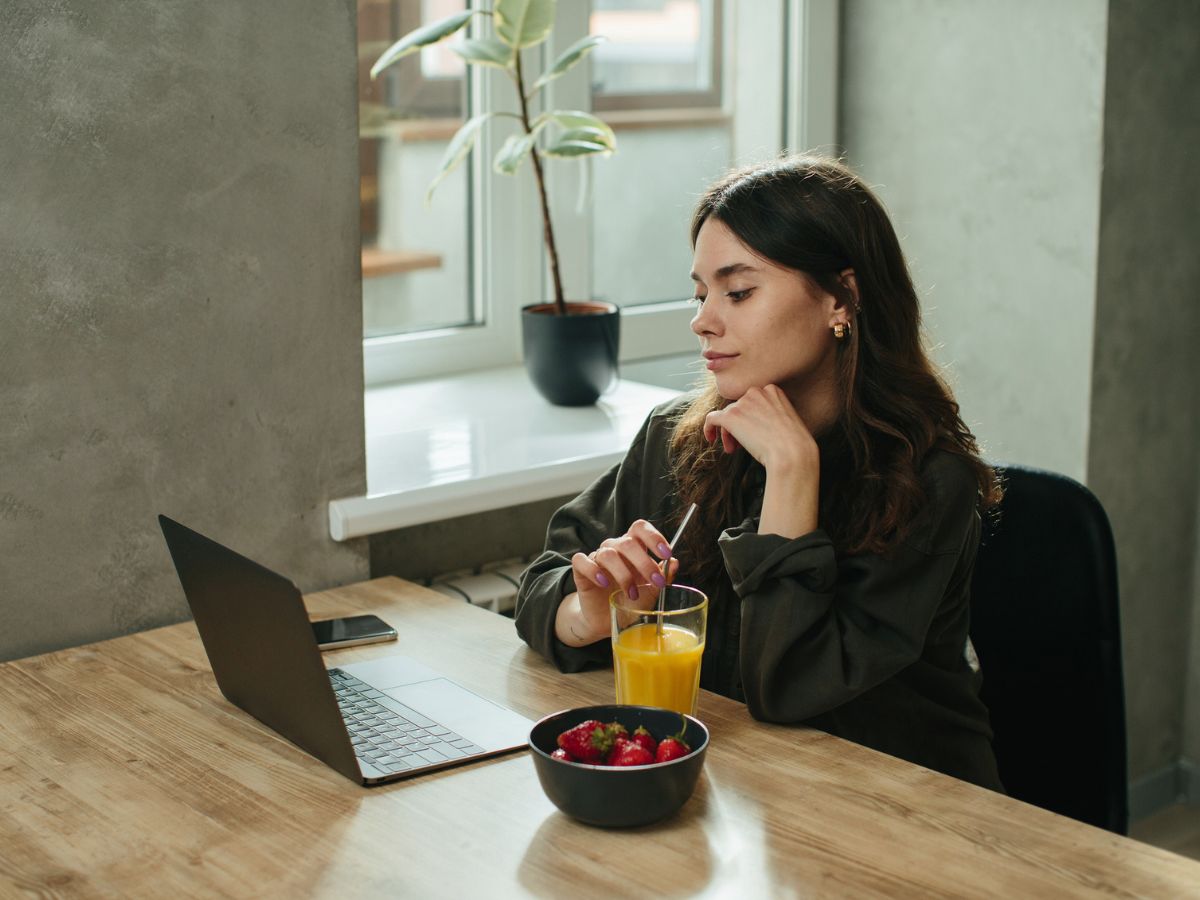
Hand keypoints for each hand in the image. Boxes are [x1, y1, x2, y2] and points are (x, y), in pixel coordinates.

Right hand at [566, 520, 679, 642]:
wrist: (608, 620)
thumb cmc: (631, 601)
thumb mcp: (651, 591)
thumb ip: (663, 576)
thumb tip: (674, 562)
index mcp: (634, 547)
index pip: (640, 528)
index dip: (653, 536)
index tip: (666, 554)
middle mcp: (615, 548)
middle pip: (627, 542)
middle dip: (644, 562)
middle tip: (656, 581)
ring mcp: (597, 558)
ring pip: (608, 554)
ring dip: (623, 574)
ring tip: (632, 594)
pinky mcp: (581, 571)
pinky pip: (581, 561)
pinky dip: (593, 570)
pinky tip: (604, 584)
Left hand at [703, 385, 821, 538]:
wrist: (792, 454)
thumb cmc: (794, 444)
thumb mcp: (787, 420)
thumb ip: (771, 414)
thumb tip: (754, 423)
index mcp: (772, 390)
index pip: (752, 401)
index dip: (750, 418)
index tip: (754, 433)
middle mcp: (756, 392)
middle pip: (738, 408)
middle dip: (739, 426)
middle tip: (741, 445)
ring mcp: (743, 403)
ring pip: (727, 416)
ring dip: (729, 433)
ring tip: (733, 449)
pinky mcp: (730, 416)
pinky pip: (711, 418)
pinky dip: (708, 428)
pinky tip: (711, 439)